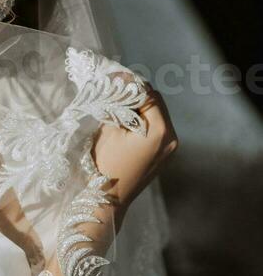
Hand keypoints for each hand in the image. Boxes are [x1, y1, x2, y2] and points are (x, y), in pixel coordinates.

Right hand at [92, 75, 177, 224]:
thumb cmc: (104, 163)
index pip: (148, 95)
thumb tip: (119, 84)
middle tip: (116, 86)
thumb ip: (118, 104)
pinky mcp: (164, 154)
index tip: (114, 77)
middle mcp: (172, 138)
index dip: (131, 84)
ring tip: (119, 101)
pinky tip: (126, 118)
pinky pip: (157, 128)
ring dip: (140, 105)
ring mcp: (170, 148)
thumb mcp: (109, 128)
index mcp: (160, 131)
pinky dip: (143, 119)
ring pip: (157, 114)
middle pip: (156, 102)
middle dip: (136, 93)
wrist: (107, 199)